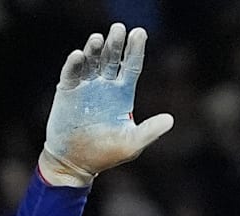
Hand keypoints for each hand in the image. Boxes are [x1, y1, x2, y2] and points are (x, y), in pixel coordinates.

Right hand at [40, 23, 173, 186]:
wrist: (76, 163)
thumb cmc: (106, 154)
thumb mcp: (132, 144)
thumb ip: (150, 131)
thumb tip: (171, 120)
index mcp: (123, 94)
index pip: (132, 66)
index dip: (136, 50)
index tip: (139, 33)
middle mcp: (105, 86)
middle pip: (112, 59)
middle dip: (116, 44)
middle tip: (119, 28)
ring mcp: (86, 87)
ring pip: (92, 62)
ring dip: (95, 50)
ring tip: (99, 38)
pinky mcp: (68, 92)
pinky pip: (72, 74)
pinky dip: (75, 64)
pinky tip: (79, 55)